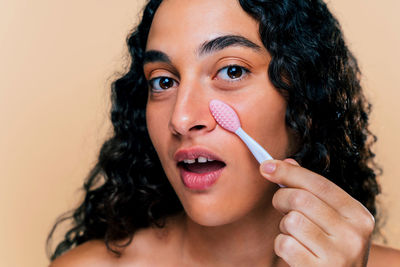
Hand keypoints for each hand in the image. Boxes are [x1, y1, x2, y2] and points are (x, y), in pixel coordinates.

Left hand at [260, 159, 374, 266]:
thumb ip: (313, 191)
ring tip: (295, 234)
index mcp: (359, 215)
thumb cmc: (332, 247)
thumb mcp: (332, 219)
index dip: (289, 172)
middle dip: (281, 199)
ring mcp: (338, 255)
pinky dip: (282, 245)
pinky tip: (295, 251)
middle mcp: (353, 234)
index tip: (267, 167)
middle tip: (281, 207)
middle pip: (300, 199)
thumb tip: (287, 162)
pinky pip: (284, 244)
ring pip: (291, 221)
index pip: (319, 183)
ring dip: (284, 226)